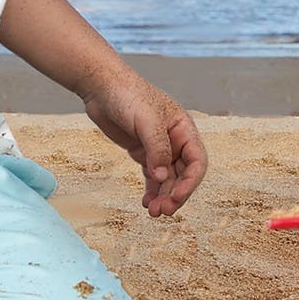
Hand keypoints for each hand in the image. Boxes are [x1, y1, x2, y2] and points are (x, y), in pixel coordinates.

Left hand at [82, 69, 208, 215]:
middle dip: (176, 194)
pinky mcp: (142, 152)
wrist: (101, 87)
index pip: (197, 161)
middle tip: (163, 211)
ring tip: (153, 212)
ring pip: (168, 179)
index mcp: (184, 129)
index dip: (190, 182)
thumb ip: (156, 149)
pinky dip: (152, 191)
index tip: (176, 198)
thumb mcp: (146, 121)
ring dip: (163, 196)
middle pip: (184, 174)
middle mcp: (175, 140)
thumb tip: (163, 178)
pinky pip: (152, 177)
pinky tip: (147, 203)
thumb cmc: (127, 95)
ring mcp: (158, 148)